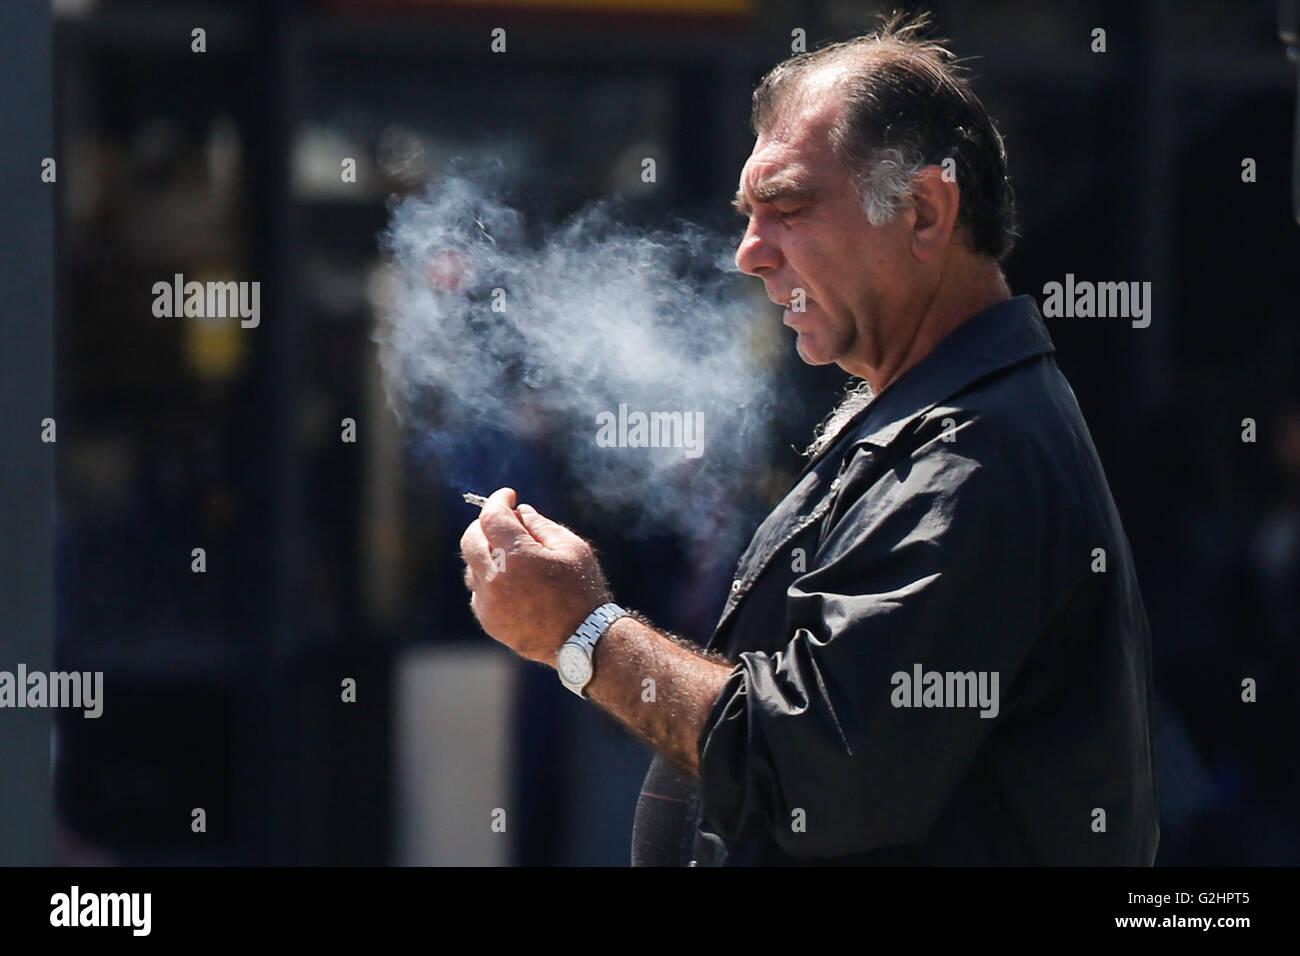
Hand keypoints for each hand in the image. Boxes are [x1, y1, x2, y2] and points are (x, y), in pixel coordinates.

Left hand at [459, 487, 612, 665]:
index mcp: (516, 557)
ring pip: (472, 565)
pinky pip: (478, 591)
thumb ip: (541, 525)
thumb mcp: (572, 548)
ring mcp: (489, 603)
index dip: (498, 500)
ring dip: (486, 553)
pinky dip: (489, 578)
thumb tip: (519, 512)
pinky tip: (511, 580)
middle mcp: (495, 579)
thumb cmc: (582, 590)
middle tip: (505, 522)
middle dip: (486, 525)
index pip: (492, 517)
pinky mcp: (489, 621)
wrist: (584, 640)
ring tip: (512, 555)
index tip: (508, 496)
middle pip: (471, 539)